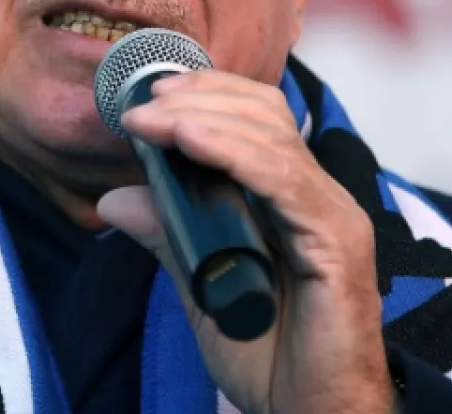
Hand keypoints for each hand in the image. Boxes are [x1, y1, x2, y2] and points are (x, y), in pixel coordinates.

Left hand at [97, 71, 396, 413]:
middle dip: (197, 98)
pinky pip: (283, 181)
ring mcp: (333, 217)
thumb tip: (114, 198)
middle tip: (141, 105)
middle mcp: (319, 197)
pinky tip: (190, 140)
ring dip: (201, 118)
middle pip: (264, 116)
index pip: (258, 118)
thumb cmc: (269, 356)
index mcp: (293, 198)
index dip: (206, 95)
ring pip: (270, 139)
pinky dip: (232, 153)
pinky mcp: (337, 244)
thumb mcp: (200, 283)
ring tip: (150, 120)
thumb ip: (168, 235)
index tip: (149, 95)